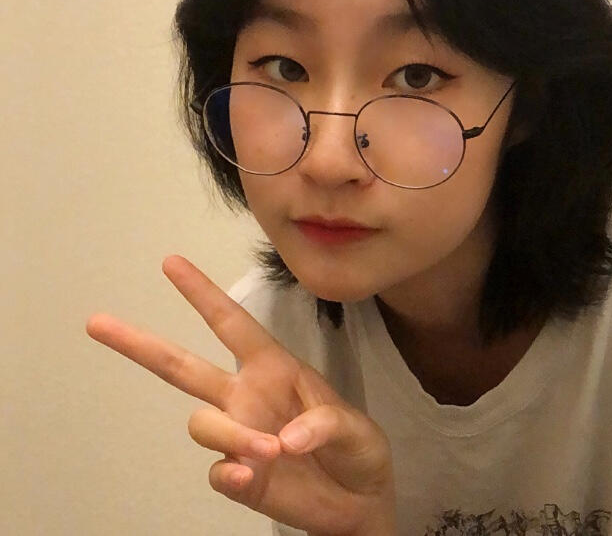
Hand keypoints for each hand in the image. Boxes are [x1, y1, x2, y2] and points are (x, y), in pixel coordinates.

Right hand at [86, 255, 396, 535]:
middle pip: (182, 366)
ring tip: (269, 450)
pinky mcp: (238, 475)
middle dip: (140, 344)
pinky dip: (231, 471)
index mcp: (273, 367)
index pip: (231, 323)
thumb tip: (282, 439)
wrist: (359, 502)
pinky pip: (216, 469)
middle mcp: (246, 395)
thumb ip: (324, 424)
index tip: (171, 263)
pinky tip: (254, 474)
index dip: (202, 293)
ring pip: (200, 423)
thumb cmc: (358, 449)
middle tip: (97, 322)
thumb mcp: (356, 428)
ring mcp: (238, 434)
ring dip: (230, 434)